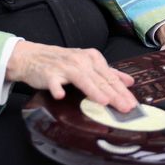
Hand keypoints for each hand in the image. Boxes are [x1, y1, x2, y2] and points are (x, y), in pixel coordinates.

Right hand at [6, 40, 136, 112]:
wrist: (32, 56)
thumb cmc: (62, 61)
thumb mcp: (87, 63)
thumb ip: (108, 72)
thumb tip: (129, 81)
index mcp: (91, 57)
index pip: (110, 76)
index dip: (122, 90)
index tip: (132, 104)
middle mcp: (80, 60)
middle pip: (100, 79)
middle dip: (114, 94)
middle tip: (125, 108)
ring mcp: (64, 66)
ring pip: (82, 79)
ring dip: (93, 90)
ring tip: (104, 101)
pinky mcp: (49, 74)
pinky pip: (54, 82)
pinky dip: (57, 88)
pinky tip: (60, 95)